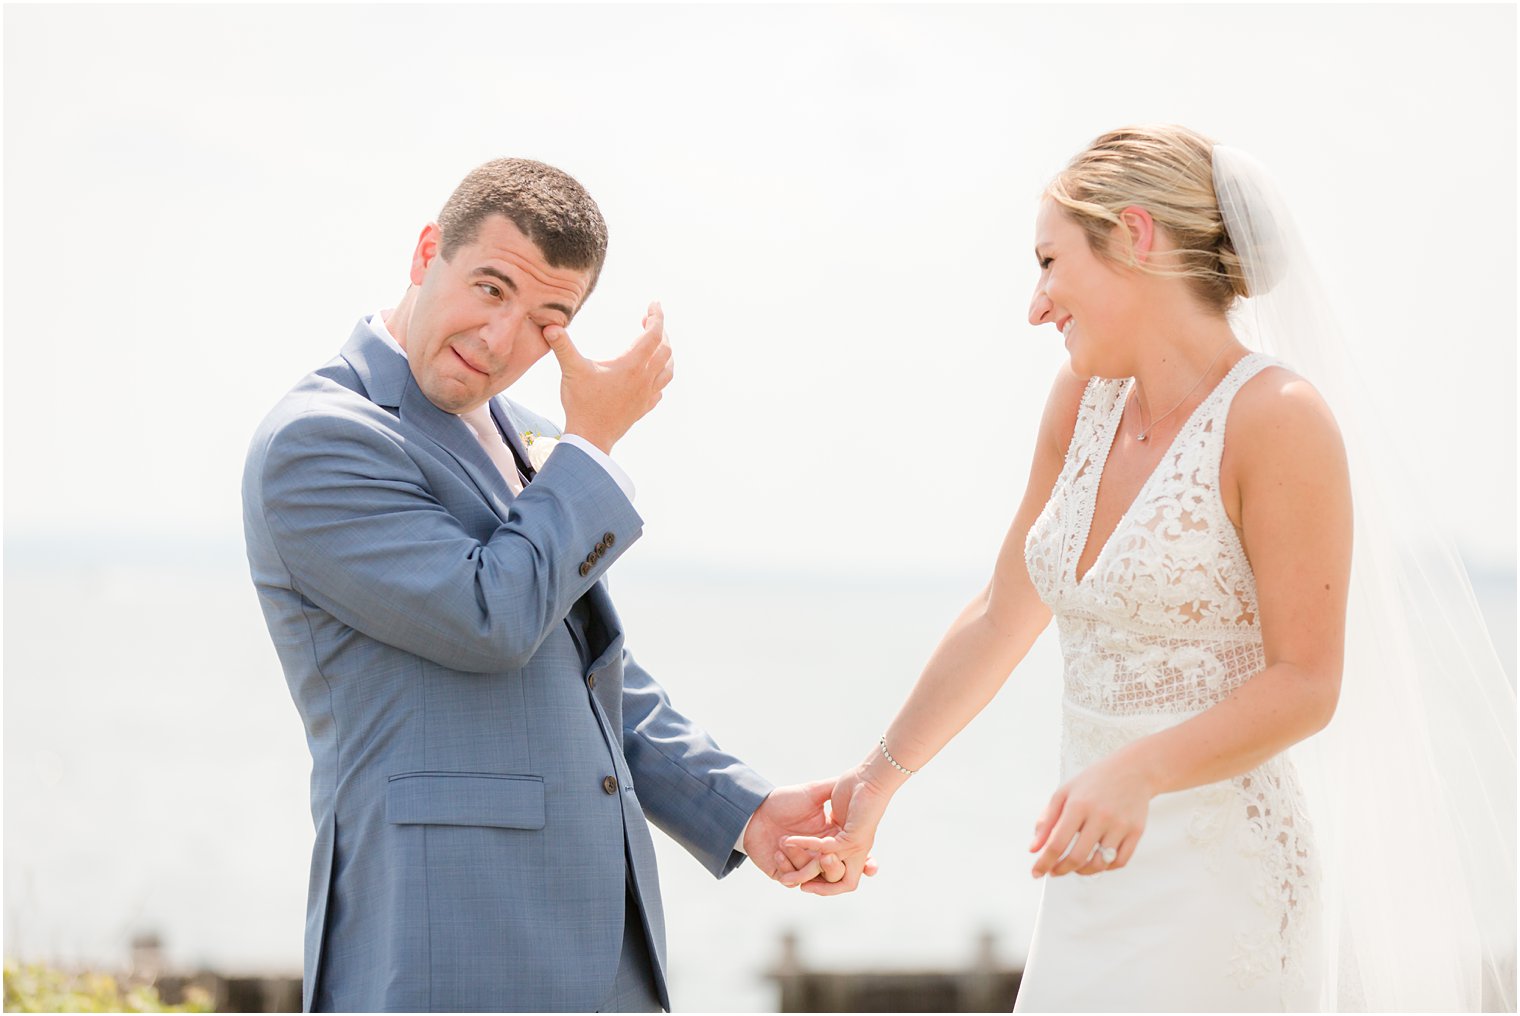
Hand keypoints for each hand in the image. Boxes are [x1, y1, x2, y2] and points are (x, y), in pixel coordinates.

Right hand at [544, 302, 672, 454]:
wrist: (591, 439)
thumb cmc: (582, 404)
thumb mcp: (572, 371)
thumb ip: (563, 346)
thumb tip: (550, 326)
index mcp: (631, 365)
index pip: (653, 335)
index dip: (657, 317)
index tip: (654, 304)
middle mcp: (644, 379)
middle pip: (665, 350)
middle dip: (660, 332)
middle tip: (647, 321)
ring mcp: (646, 395)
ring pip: (668, 370)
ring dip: (665, 354)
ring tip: (656, 346)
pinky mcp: (643, 408)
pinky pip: (660, 389)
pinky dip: (659, 377)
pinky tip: (649, 377)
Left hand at [744, 780, 878, 890]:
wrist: (755, 808)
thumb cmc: (784, 799)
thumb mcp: (812, 792)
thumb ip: (833, 791)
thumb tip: (858, 788)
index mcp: (832, 837)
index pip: (853, 857)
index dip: (866, 865)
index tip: (871, 866)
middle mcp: (820, 855)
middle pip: (836, 873)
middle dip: (834, 868)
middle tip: (828, 857)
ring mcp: (802, 865)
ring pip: (813, 876)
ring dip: (804, 864)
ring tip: (790, 844)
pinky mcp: (783, 872)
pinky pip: (791, 878)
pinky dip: (786, 867)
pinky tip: (777, 850)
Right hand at [780, 761, 898, 895]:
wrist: (871, 776)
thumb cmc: (854, 787)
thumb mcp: (836, 810)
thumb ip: (825, 822)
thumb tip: (810, 828)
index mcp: (850, 844)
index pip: (840, 871)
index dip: (828, 882)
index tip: (807, 883)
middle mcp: (856, 851)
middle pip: (840, 882)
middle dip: (819, 887)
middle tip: (794, 882)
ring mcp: (856, 848)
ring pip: (833, 874)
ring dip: (806, 873)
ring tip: (785, 871)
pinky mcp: (854, 839)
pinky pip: (827, 849)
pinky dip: (806, 845)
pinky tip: (790, 840)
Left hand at [1029, 746, 1153, 877]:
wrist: (1132, 770)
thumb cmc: (1093, 782)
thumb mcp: (1064, 793)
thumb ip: (1046, 821)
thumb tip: (1034, 849)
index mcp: (1078, 805)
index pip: (1057, 843)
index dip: (1044, 862)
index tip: (1036, 873)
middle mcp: (1100, 816)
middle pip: (1077, 857)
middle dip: (1061, 870)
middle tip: (1054, 871)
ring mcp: (1120, 825)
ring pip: (1099, 864)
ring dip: (1082, 872)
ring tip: (1074, 867)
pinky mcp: (1136, 832)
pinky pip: (1119, 862)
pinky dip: (1105, 868)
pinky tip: (1096, 861)